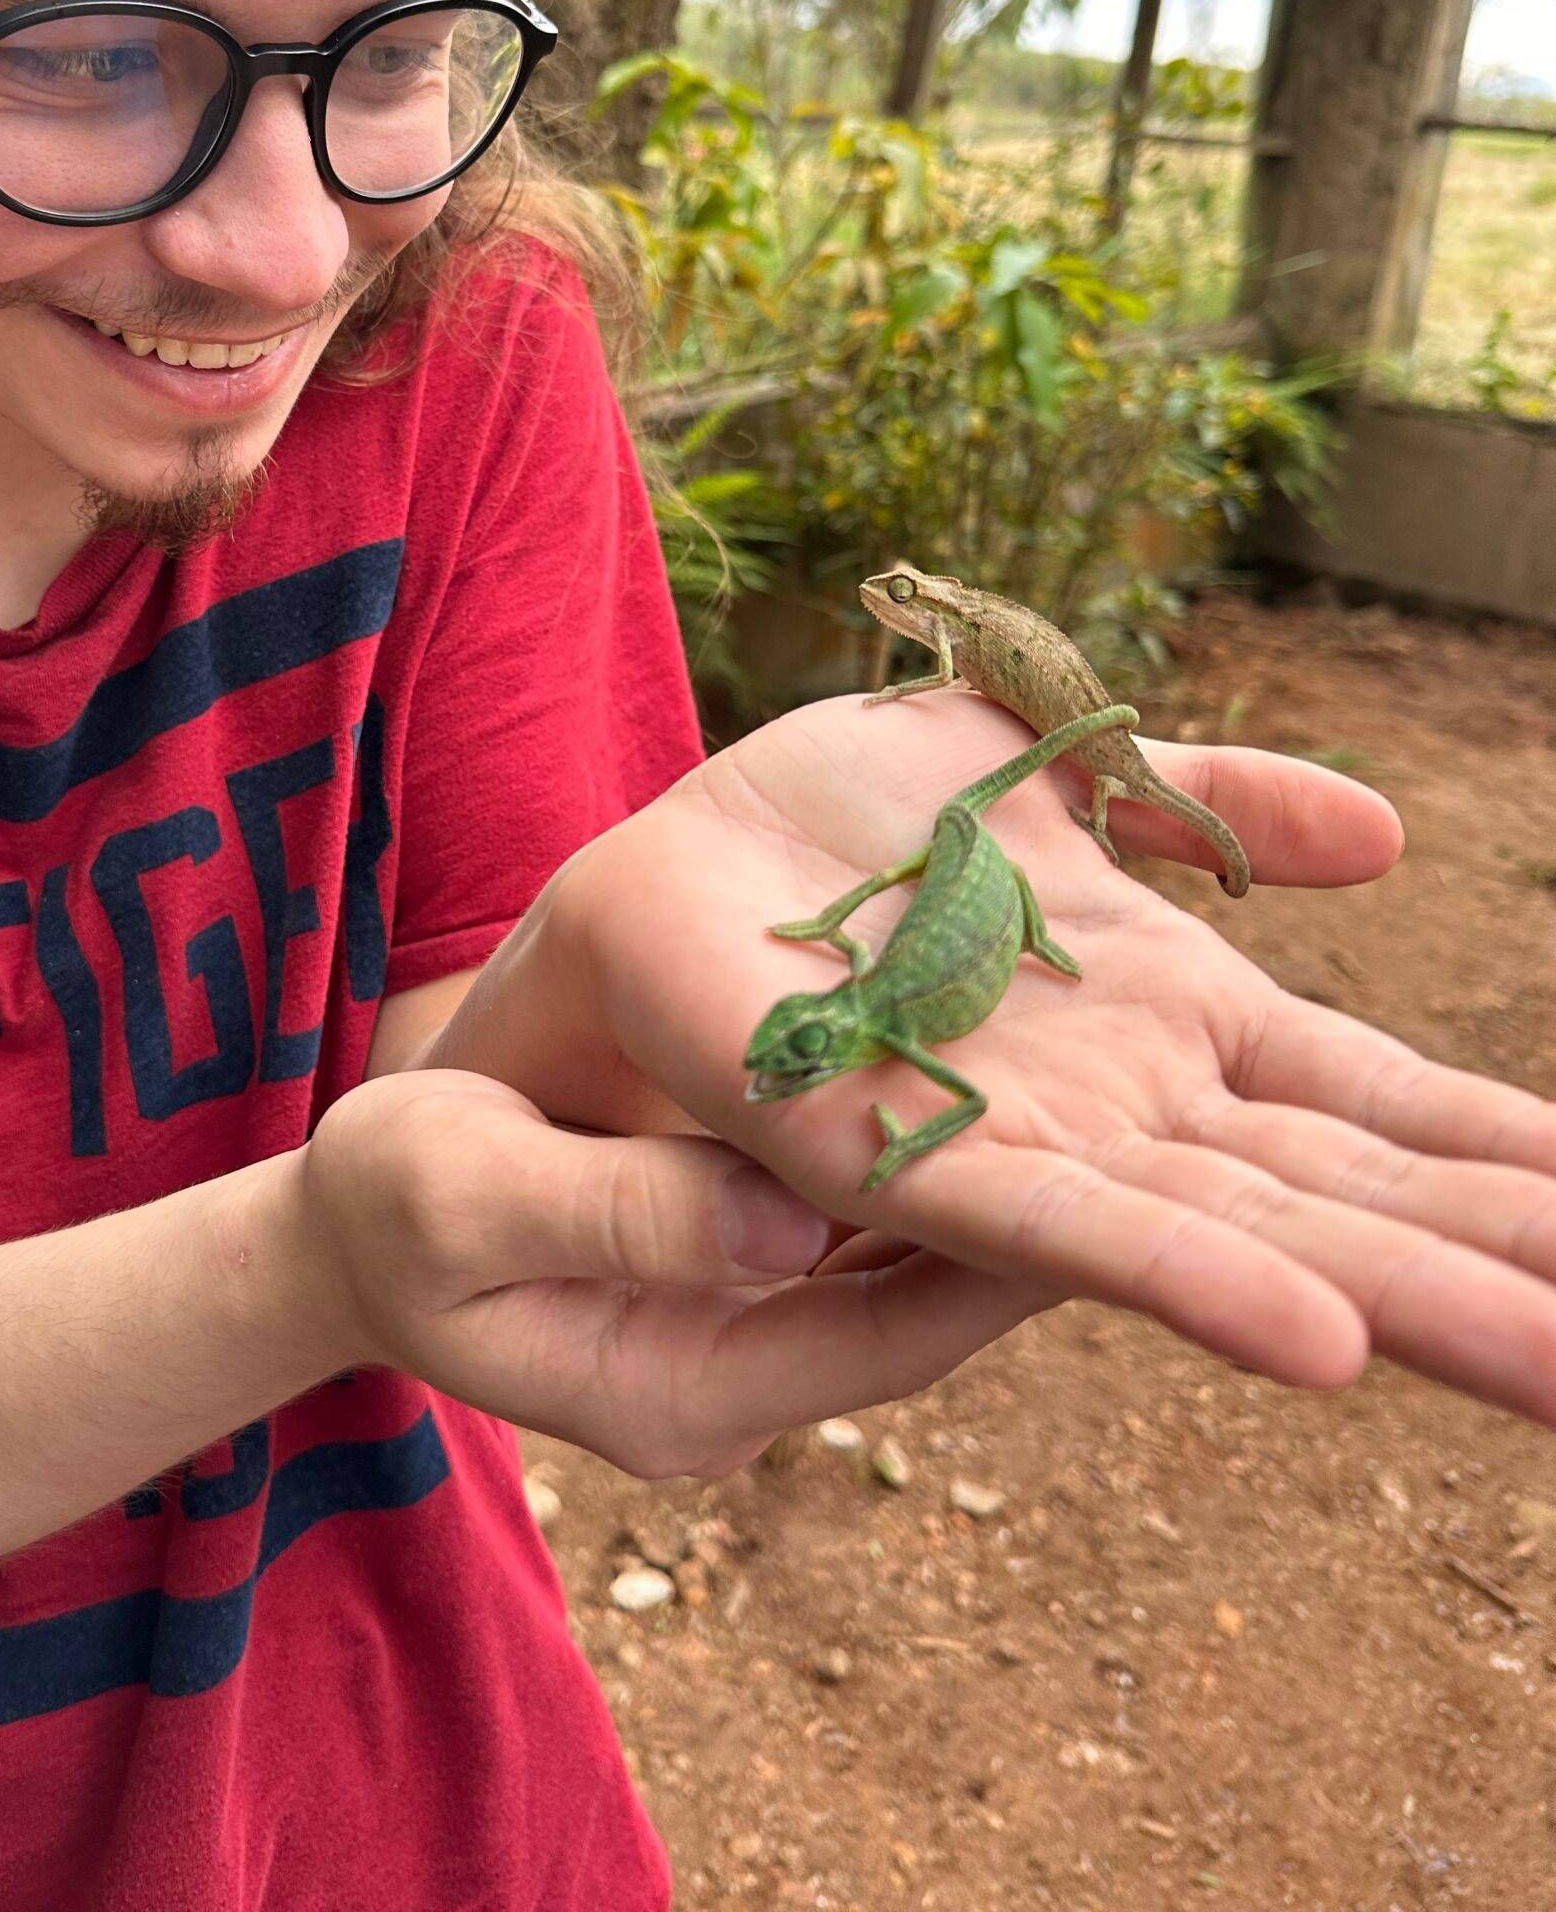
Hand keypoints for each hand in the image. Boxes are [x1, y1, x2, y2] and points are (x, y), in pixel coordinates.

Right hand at [301, 1065, 1056, 1477]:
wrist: (352, 1229)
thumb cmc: (386, 1208)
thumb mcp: (463, 1195)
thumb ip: (615, 1207)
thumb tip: (789, 1217)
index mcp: (688, 1391)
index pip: (892, 1336)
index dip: (1003, 1258)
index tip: (1117, 1171)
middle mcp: (749, 1378)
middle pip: (929, 1304)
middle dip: (1044, 1223)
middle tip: (1163, 1113)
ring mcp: (751, 1333)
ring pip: (907, 1261)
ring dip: (995, 1180)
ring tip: (1111, 1068)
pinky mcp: (746, 1278)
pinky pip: (861, 1224)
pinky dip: (916, 1155)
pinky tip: (977, 1056)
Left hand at [513, 688, 1555, 1429]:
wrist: (646, 879)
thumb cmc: (848, 838)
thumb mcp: (1054, 772)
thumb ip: (1207, 805)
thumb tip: (1389, 834)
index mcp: (1171, 1018)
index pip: (1378, 1102)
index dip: (1513, 1162)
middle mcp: (1123, 1102)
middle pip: (1349, 1193)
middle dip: (1509, 1266)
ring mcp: (1022, 1138)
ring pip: (1245, 1236)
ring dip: (1407, 1300)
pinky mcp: (895, 1149)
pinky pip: (1064, 1232)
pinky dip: (1197, 1285)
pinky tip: (1323, 1342)